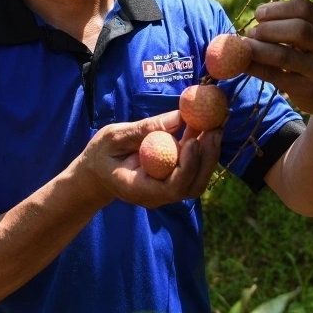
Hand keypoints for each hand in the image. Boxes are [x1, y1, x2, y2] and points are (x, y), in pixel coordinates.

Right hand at [73, 111, 222, 209]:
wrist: (97, 172)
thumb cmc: (101, 154)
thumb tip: (178, 117)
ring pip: (197, 179)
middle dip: (208, 157)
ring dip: (209, 152)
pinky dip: (201, 148)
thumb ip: (143, 129)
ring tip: (215, 123)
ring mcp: (167, 190)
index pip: (171, 188)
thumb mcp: (114, 137)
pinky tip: (205, 126)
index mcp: (138, 189)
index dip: (187, 167)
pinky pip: (192, 169)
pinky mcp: (173, 179)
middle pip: (192, 185)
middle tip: (216, 127)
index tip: (193, 142)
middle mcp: (157, 195)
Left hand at [244, 0, 312, 127]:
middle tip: (252, 32)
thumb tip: (259, 13)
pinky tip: (243, 63)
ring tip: (245, 46)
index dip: (278, 9)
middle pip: (297, 29)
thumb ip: (298, 23)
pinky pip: (274, 75)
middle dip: (268, 28)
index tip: (259, 13)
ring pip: (283, 55)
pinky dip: (255, 67)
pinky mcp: (308, 90)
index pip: (305, 8)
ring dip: (258, 48)